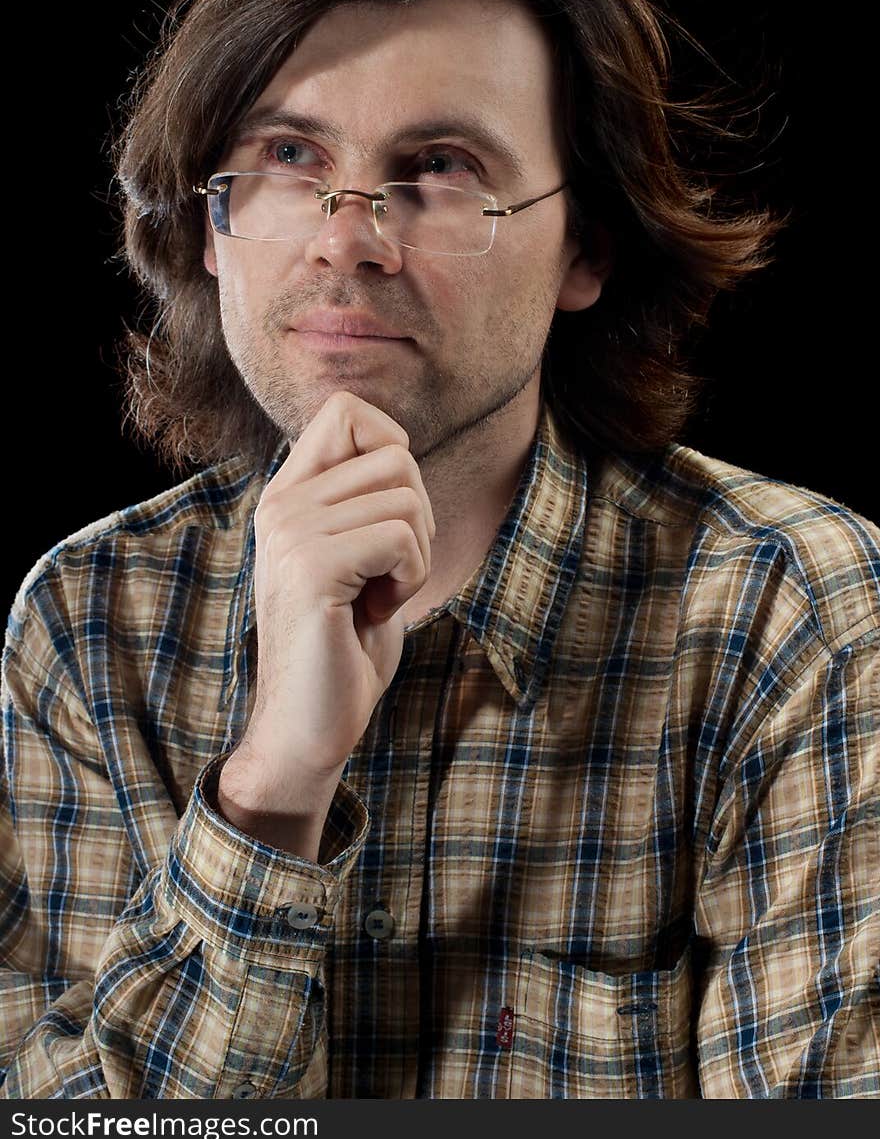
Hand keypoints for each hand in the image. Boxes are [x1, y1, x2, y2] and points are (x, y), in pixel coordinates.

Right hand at [217, 390, 434, 849]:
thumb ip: (362, 503)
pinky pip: (402, 537)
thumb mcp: (355, 557)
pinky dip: (411, 578)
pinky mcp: (312, 568)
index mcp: (288, 495)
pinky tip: (375, 612)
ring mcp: (292, 533)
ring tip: (378, 596)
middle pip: (395, 456)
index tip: (389, 515)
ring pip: (406, 498)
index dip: (392, 448)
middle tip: (387, 573)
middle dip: (418, 517)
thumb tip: (398, 448)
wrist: (306, 727)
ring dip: (417, 556)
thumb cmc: (345, 646)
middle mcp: (282, 504)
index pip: (346, 410)